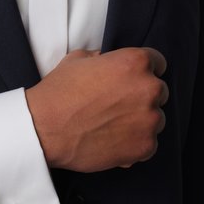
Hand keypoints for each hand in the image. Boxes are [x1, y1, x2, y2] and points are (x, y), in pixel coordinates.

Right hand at [25, 47, 168, 171]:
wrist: (45, 128)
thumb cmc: (59, 92)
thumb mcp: (77, 59)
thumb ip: (101, 57)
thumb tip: (106, 60)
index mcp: (134, 62)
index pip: (158, 62)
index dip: (145, 70)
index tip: (135, 79)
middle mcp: (148, 89)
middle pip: (159, 91)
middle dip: (142, 96)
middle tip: (119, 104)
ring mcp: (150, 120)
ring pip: (156, 119)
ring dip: (141, 121)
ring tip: (113, 124)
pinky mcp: (145, 146)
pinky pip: (150, 143)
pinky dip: (135, 142)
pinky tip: (113, 140)